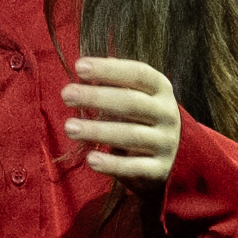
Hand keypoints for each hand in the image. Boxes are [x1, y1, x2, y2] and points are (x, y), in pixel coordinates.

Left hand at [58, 53, 188, 189]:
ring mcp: (166, 143)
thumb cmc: (141, 118)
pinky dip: (112, 164)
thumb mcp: (136, 96)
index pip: (138, 74)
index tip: (79, 67)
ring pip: (130, 136)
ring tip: (69, 127)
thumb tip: (84, 68)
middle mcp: (167, 114)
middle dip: (96, 97)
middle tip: (66, 94)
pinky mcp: (160, 169)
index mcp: (161, 90)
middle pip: (131, 103)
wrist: (172, 157)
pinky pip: (134, 167)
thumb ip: (114, 83)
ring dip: (97, 131)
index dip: (109, 70)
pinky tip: (90, 159)